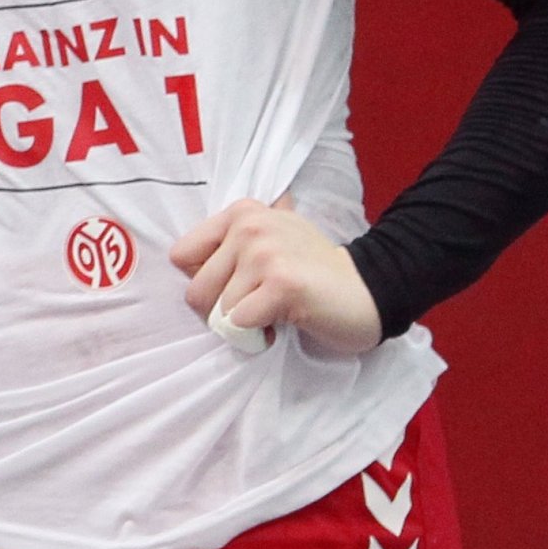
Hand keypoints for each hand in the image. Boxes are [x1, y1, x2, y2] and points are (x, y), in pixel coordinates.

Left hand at [170, 196, 382, 356]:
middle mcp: (250, 226)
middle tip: (256, 307)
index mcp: (241, 213)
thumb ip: (230, 241)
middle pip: (196, 290)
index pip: (181, 257)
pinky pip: (240, 323)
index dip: (203, 282)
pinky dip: (258, 335)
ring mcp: (266, 253)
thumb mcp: (271, 238)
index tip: (235, 286)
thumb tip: (179, 256)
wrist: (368, 290)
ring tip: (275, 311)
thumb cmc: (312, 270)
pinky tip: (283, 322)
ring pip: (220, 311)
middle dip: (221, 312)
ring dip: (245, 324)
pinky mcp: (282, 283)